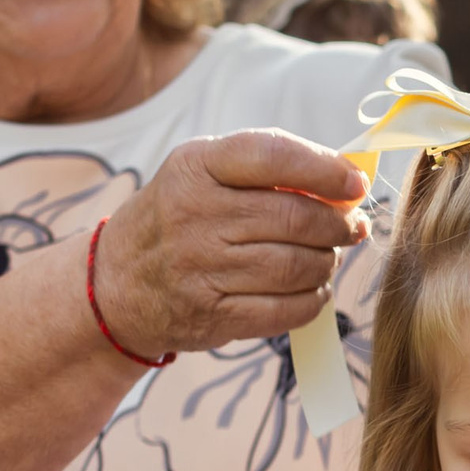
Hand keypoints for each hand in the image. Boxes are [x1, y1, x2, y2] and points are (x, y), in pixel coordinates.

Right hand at [94, 130, 369, 357]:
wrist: (114, 285)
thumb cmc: (176, 219)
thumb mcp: (201, 174)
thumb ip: (266, 171)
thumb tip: (344, 185)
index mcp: (195, 167)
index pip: (273, 156)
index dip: (325, 169)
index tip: (355, 184)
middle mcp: (195, 215)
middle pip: (295, 218)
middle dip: (337, 225)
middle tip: (351, 228)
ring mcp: (201, 268)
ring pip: (297, 266)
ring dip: (327, 262)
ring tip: (326, 257)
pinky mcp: (211, 314)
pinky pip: (285, 310)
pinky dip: (312, 300)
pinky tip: (311, 290)